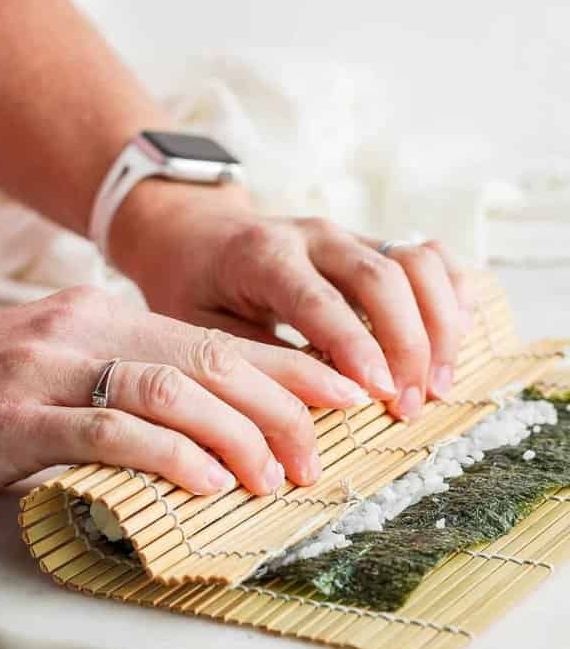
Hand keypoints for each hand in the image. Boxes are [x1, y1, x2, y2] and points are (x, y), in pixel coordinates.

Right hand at [0, 285, 369, 496]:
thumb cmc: (2, 398)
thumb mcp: (69, 373)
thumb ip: (138, 382)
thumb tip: (237, 421)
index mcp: (98, 314)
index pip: (212, 339)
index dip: (287, 371)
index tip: (345, 400)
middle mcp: (77, 329)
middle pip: (205, 360)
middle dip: (279, 409)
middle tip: (317, 458)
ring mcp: (43, 371)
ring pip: (168, 392)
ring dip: (236, 438)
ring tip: (273, 480)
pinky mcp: (16, 420)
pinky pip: (110, 432)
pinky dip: (171, 458)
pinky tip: (207, 484)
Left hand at [109, 183, 473, 421]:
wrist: (193, 236)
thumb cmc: (192, 289)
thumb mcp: (197, 328)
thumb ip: (249, 362)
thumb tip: (298, 413)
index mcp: (261, 255)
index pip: (318, 300)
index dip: (354, 346)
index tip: (379, 393)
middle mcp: (312, 236)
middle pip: (381, 278)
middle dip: (406, 344)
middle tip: (409, 404)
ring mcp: (348, 235)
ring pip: (416, 262)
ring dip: (438, 323)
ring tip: (437, 383)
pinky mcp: (370, 242)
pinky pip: (427, 257)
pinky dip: (450, 293)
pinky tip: (455, 337)